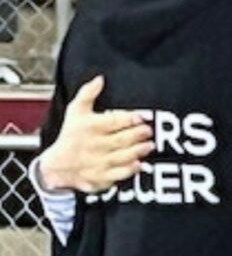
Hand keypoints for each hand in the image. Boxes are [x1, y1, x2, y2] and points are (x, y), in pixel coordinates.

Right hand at [38, 76, 153, 193]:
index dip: (130, 119)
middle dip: (139, 134)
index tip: (141, 117)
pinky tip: (139, 163)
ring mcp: (98, 162)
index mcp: (90, 127)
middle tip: (149, 131)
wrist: (57, 166)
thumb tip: (100, 78)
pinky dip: (130, 169)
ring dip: (139, 150)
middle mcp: (95, 144)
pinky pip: (119, 174)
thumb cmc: (70, 136)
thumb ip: (87, 93)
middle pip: (122, 139)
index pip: (114, 121)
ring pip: (123, 156)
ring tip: (149, 145)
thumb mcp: (75, 111)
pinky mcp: (101, 177)